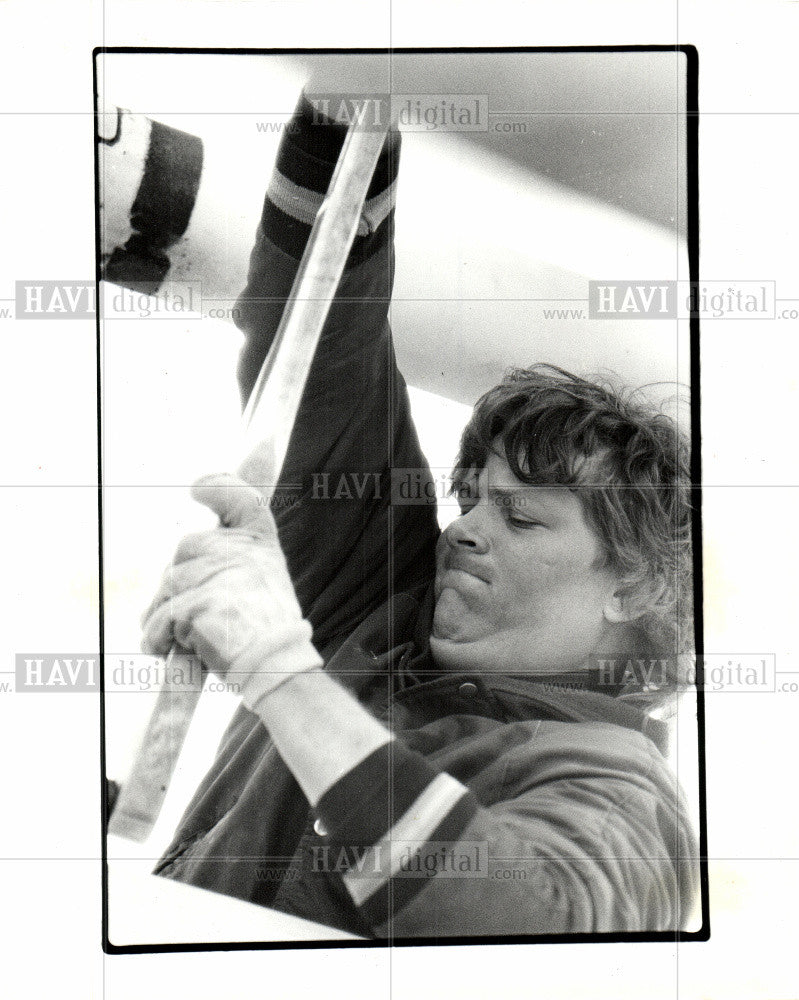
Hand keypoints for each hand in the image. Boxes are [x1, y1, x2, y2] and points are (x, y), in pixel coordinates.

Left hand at [141, 473, 321, 709]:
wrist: (274, 665)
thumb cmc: (266, 630)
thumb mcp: (263, 579)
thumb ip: (234, 557)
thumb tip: (190, 549)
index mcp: (261, 543)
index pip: (241, 499)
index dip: (219, 487)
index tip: (198, 487)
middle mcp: (241, 552)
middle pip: (186, 550)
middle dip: (179, 583)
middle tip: (198, 613)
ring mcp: (218, 575)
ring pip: (168, 586)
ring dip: (166, 615)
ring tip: (190, 635)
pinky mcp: (196, 603)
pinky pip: (159, 617)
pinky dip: (157, 637)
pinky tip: (170, 648)